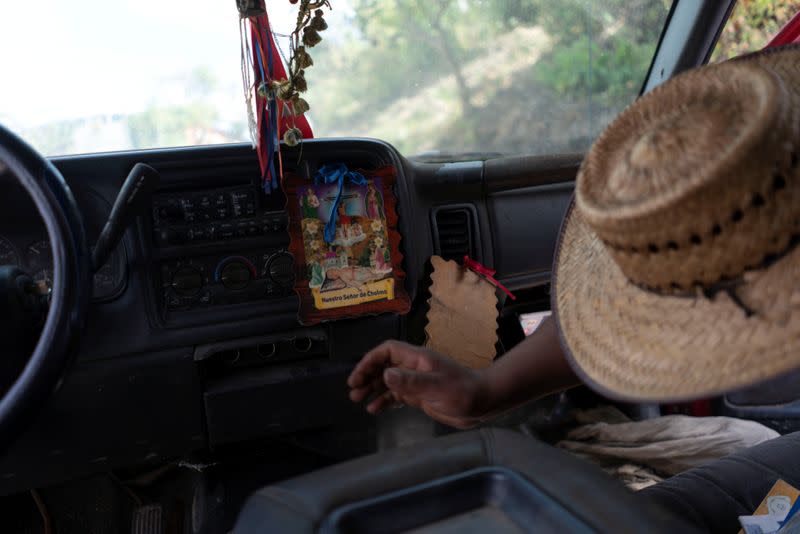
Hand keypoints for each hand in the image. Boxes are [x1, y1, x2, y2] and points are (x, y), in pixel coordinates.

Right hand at [347, 340, 489, 428]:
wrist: (483, 403)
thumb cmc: (462, 391)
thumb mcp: (436, 386)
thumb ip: (411, 381)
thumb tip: (385, 374)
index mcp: (417, 359)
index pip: (387, 351)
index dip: (370, 361)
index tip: (358, 376)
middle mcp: (414, 368)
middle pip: (384, 366)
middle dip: (367, 376)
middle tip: (353, 391)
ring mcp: (416, 382)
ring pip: (388, 382)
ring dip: (373, 389)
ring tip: (358, 400)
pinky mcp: (420, 396)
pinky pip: (397, 396)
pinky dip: (385, 401)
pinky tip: (374, 409)